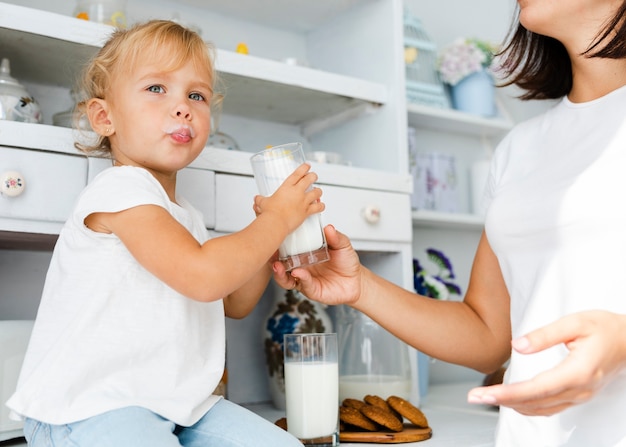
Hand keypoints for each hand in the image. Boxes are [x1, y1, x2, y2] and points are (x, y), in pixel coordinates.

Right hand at [253, 163, 323, 233]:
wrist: (275, 223)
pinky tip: (321, 205)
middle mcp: (297, 192)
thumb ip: (261, 200)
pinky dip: (321, 206)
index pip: (298, 173)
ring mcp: (303, 201)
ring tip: (318, 191)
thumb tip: (257, 199)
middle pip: (310, 179)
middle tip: (313, 176)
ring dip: (318, 191)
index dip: (304, 168)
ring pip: (317, 192)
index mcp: (287, 187)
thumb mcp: (262, 203)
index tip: (307, 166)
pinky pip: (318, 207)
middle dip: (313, 176)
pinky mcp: (307, 211)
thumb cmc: (270, 212)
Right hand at [272, 224, 361, 305]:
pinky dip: (300, 278)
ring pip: (285, 278)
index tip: (275, 235)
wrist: (356, 281)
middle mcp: (301, 266)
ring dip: (279, 272)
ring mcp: (304, 279)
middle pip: (280, 263)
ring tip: (277, 265)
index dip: (279, 243)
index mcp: (305, 253)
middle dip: (272, 258)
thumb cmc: (346, 262)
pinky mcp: (311, 290)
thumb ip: (336, 237)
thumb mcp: (343, 245)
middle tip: (270, 251)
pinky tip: (298, 273)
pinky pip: (302, 284)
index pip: (287, 247)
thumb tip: (328, 227)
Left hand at [467, 310, 625, 415]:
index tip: (485, 393)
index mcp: (578, 372)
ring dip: (511, 405)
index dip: (508, 393)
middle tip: (473, 397)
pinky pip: (549, 407)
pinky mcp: (578, 395)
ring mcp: (580, 395)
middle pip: (534, 402)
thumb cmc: (604, 327)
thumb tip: (517, 346)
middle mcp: (579, 389)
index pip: (535, 388)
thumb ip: (545, 335)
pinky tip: (511, 401)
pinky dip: (527, 406)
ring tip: (485, 397)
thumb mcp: (575, 322)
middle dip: (500, 401)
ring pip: (541, 409)